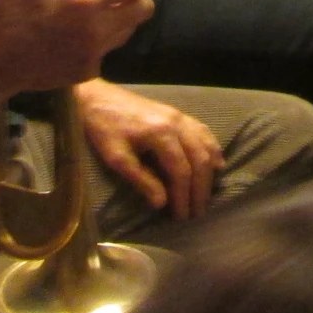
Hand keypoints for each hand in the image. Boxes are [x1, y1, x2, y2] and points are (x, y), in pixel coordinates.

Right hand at [0, 0, 154, 131]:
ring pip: (128, 30)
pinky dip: (101, 38)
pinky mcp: (87, 72)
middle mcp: (98, 29)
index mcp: (87, 1)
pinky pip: (106, 50)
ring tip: (101, 7)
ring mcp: (95, 54)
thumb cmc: (13, 9)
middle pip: (143, 10)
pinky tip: (81, 32)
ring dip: (121, 15)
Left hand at [74, 80, 223, 218]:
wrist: (96, 96)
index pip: (181, 170)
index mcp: (160, 134)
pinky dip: (212, 149)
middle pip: (199, 159)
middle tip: (197, 212)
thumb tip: (162, 203)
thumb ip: (141, 179)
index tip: (182, 216)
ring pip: (205, 145)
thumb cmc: (102, 127)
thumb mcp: (116, 157)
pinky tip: (215, 163)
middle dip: (200, 189)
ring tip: (205, 194)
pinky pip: (203, 131)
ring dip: (209, 172)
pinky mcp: (177, 113)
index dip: (184, 196)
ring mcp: (179, 115)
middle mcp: (176, 123)